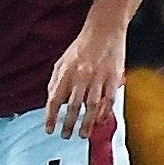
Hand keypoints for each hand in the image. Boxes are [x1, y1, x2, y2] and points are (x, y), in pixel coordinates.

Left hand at [46, 20, 124, 137]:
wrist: (105, 29)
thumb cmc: (82, 46)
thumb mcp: (62, 60)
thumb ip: (56, 81)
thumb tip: (51, 101)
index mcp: (67, 71)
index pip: (55, 98)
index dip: (51, 116)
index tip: (49, 129)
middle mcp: (82, 75)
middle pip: (74, 106)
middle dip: (69, 124)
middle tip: (66, 136)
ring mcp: (99, 76)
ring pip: (92, 106)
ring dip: (87, 123)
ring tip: (83, 134)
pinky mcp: (114, 77)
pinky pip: (109, 100)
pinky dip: (104, 113)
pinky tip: (100, 121)